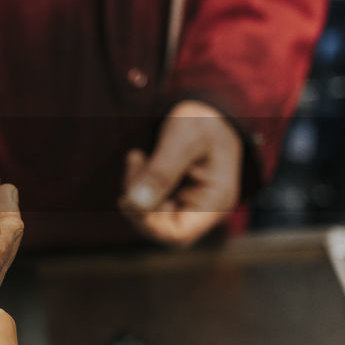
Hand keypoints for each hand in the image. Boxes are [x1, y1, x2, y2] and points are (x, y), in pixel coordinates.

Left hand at [119, 100, 242, 245]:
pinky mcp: (174, 196)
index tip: (128, 197)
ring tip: (137, 157)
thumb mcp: (183, 136)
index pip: (178, 235)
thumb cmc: (203, 120)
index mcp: (216, 201)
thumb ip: (161, 170)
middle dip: (138, 202)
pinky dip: (137, 184)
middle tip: (135, 162)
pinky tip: (138, 158)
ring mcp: (188, 204)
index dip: (147, 224)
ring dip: (135, 189)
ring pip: (150, 216)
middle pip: (160, 228)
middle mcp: (203, 209)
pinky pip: (147, 202)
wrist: (208, 109)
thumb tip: (134, 203)